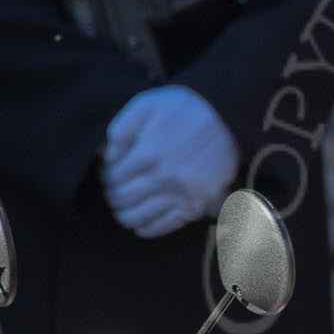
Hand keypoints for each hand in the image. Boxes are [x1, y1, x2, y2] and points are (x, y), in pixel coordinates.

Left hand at [99, 85, 238, 238]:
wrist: (227, 117)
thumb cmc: (184, 109)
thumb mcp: (145, 106)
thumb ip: (120, 131)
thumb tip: (106, 158)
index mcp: (148, 154)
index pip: (112, 178)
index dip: (106, 176)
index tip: (110, 172)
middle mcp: (163, 178)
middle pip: (121, 199)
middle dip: (113, 194)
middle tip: (116, 188)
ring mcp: (181, 194)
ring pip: (137, 217)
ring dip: (124, 212)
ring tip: (126, 204)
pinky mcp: (197, 204)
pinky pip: (164, 226)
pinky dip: (147, 228)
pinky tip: (141, 221)